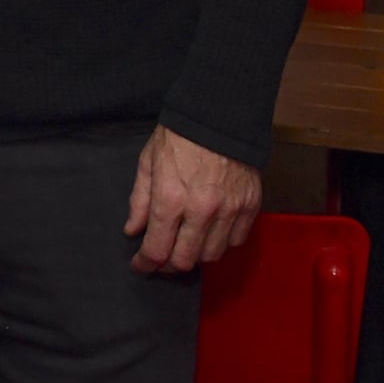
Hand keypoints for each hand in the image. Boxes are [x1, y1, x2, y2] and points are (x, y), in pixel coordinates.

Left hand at [124, 124, 260, 272]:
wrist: (218, 117)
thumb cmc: (177, 138)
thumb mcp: (148, 163)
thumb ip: (140, 201)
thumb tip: (133, 230)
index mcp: (170, 199)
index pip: (157, 249)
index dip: (145, 263)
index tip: (140, 265)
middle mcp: (201, 211)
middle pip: (185, 260)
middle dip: (168, 265)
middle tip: (160, 259)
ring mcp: (229, 211)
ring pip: (212, 256)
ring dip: (195, 256)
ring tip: (184, 245)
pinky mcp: (250, 207)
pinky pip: (236, 241)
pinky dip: (221, 243)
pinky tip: (210, 233)